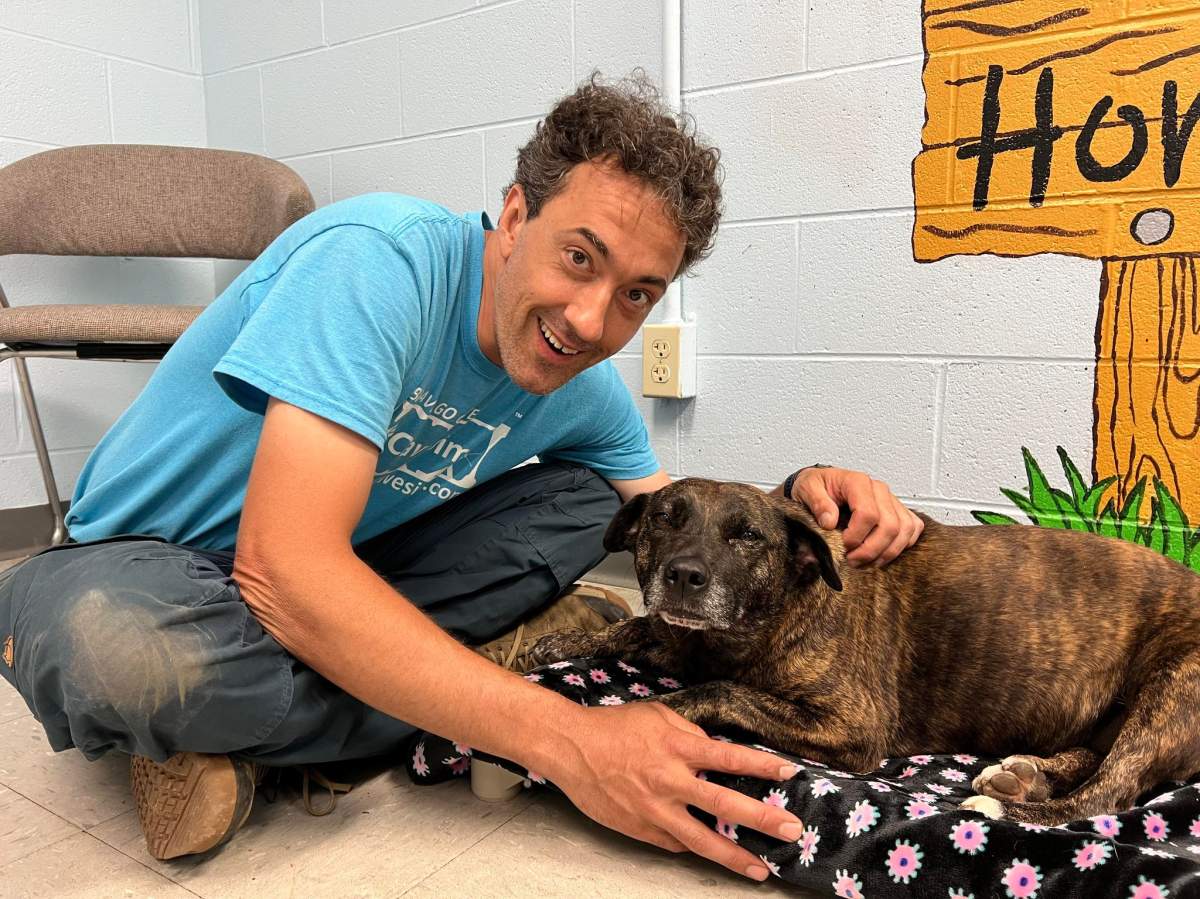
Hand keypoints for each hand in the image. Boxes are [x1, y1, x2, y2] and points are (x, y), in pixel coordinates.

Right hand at [540, 702, 802, 880]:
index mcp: (676, 747)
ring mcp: (655, 810)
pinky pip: (675, 842)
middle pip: (724, 805)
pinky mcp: (641, 830)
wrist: (571, 748)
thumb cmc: (614, 727)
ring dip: (735, 856)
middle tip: (792, 829)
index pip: (729, 757)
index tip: (790, 772)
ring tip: (760, 869)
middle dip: (762, 818)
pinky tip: (713, 853)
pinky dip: (694, 846)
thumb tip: (715, 751)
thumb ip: (690, 733)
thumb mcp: (658, 716)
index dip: (762, 765)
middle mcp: (669, 781)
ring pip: (702, 840)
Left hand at [790, 466, 922, 566]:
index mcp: (857, 482)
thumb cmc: (816, 486)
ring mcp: (891, 499)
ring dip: (886, 552)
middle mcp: (879, 489)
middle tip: (852, 561)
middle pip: (890, 526)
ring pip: (904, 530)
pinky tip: (882, 553)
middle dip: (871, 550)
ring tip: (865, 562)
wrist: (822, 484)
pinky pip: (913, 528)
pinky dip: (902, 545)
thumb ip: (817, 503)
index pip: (868, 514)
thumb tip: (829, 521)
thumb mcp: (806, 489)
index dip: (856, 537)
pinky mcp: (899, 509)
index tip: (842, 546)